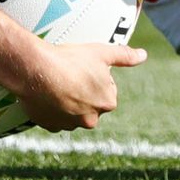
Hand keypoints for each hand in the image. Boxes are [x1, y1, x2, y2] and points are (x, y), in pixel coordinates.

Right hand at [20, 42, 146, 131]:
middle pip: (89, 104)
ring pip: (71, 113)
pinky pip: (53, 117)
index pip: (106, 91)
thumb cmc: (71, 60)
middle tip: (70, 75)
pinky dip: (51, 108)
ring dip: (67, 102)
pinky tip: (46, 93)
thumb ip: (125, 55)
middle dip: (82, 92)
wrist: (36, 71)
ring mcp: (69, 125)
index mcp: (107, 103)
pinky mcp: (50, 126)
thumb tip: (143, 55)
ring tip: (56, 83)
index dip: (94, 77)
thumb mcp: (101, 53)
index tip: (83, 69)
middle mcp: (91, 119)